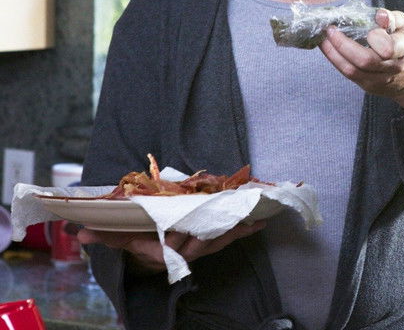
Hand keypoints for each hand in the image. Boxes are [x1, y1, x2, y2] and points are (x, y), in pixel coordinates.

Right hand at [78, 220, 265, 273]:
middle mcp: (185, 250)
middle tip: (238, 215)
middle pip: (204, 240)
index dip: (184, 236)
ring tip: (257, 218)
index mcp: (164, 250)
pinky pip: (227, 236)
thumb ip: (103, 236)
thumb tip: (79, 234)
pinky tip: (258, 222)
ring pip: (220, 239)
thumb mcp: (119, 238)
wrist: (151, 253)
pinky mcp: (210, 241)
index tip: (192, 226)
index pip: (176, 244)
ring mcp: (200, 247)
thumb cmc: (137, 240)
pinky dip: (242, 230)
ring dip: (238, 229)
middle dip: (220, 229)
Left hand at [319, 8, 403, 131]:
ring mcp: (380, 80)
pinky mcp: (368, 86)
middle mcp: (393, 68)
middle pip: (365, 60)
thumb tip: (380, 16)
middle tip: (330, 29)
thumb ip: (393, 19)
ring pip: (352, 70)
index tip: (360, 25)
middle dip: (343, 44)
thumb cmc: (403, 44)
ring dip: (333, 53)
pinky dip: (335, 60)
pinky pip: (348, 74)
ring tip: (323, 38)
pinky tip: (327, 48)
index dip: (374, 38)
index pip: (389, 48)